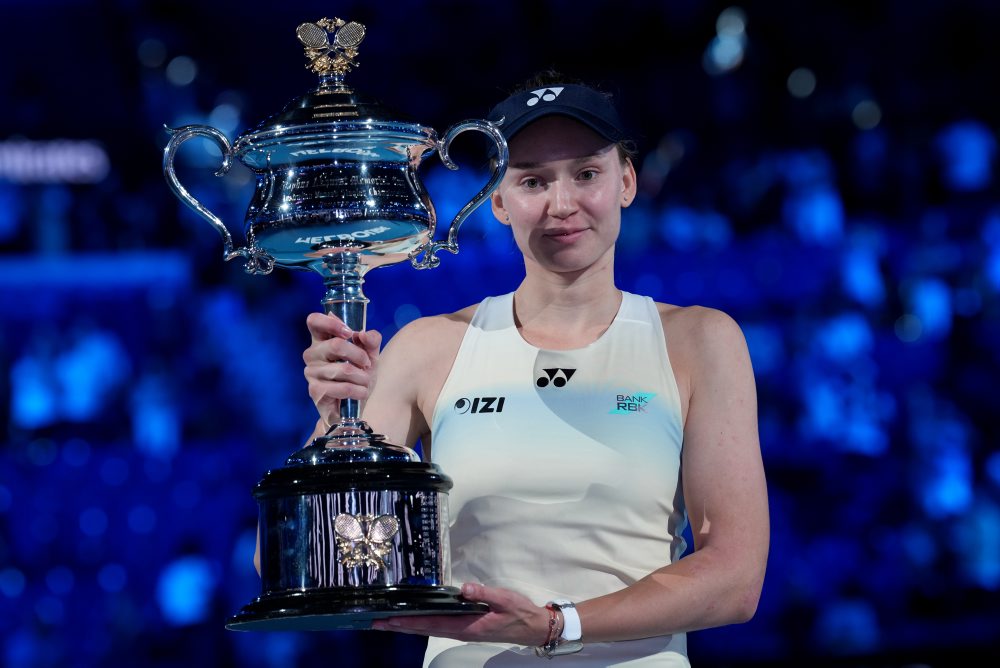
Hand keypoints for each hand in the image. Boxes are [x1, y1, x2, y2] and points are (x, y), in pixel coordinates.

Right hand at [302, 313, 381, 428]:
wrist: (356, 405)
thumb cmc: (359, 375)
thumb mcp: (371, 355)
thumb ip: (371, 340)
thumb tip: (364, 334)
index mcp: (322, 340)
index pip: (314, 321)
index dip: (331, 323)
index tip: (349, 333)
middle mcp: (312, 354)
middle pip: (336, 345)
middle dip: (360, 356)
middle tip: (367, 365)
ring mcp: (311, 372)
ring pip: (344, 369)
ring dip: (362, 377)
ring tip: (365, 382)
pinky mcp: (315, 390)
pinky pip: (343, 388)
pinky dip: (358, 391)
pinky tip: (360, 393)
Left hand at [371, 583, 549, 645]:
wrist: (531, 627)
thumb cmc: (519, 612)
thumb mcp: (505, 599)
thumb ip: (485, 593)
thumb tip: (465, 589)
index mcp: (469, 626)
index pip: (433, 623)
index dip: (411, 621)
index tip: (391, 619)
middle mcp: (461, 632)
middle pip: (424, 630)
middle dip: (400, 627)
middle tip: (376, 623)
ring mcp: (461, 632)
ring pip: (427, 631)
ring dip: (406, 627)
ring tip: (386, 624)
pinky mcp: (463, 629)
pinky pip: (435, 629)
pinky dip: (419, 626)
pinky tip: (411, 623)